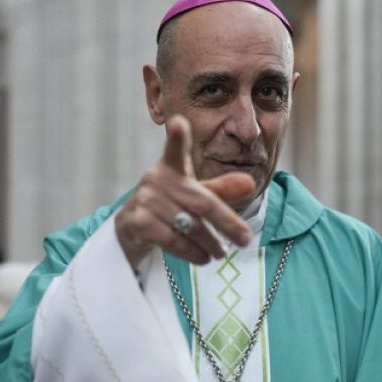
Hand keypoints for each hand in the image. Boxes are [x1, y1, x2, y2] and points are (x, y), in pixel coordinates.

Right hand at [115, 115, 255, 268]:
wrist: (131, 229)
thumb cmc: (169, 207)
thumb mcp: (195, 195)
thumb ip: (221, 190)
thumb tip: (250, 184)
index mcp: (171, 167)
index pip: (175, 149)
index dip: (177, 137)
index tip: (179, 123)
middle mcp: (155, 179)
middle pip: (201, 202)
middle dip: (227, 222)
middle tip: (245, 239)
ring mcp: (145, 200)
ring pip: (189, 225)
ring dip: (209, 243)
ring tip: (220, 253)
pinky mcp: (138, 222)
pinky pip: (173, 240)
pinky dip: (192, 252)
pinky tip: (202, 258)